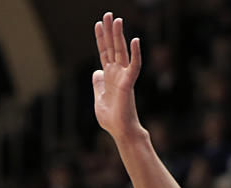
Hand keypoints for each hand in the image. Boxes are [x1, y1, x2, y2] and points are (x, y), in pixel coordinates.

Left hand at [93, 12, 143, 139]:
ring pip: (121, 52)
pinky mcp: (129, 83)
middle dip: (109, 31)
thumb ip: (97, 84)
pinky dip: (135, 53)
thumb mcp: (98, 98)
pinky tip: (135, 40)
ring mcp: (123, 77)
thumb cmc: (111, 119)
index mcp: (108, 77)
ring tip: (117, 19)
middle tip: (107, 14)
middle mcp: (116, 73)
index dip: (101, 38)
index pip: (104, 53)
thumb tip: (96, 72)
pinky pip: (134, 66)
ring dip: (119, 35)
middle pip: (112, 47)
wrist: (120, 131)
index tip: (98, 24)